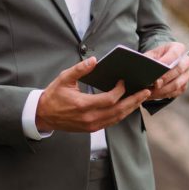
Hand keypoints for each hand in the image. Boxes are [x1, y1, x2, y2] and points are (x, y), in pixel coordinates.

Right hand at [35, 57, 150, 131]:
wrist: (43, 115)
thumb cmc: (54, 96)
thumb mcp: (64, 79)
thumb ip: (79, 69)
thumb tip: (94, 60)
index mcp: (84, 105)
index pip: (109, 99)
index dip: (120, 90)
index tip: (123, 81)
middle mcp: (90, 118)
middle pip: (118, 111)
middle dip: (134, 100)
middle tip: (145, 91)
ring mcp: (92, 125)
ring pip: (117, 118)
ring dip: (130, 108)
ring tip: (141, 98)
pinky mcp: (92, 129)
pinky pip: (111, 122)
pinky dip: (121, 114)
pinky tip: (128, 106)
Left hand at [144, 41, 188, 100]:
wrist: (161, 65)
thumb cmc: (156, 58)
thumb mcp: (151, 55)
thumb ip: (149, 59)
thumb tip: (146, 67)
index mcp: (178, 48)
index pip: (175, 53)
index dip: (167, 60)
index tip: (157, 66)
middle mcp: (186, 61)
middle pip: (179, 69)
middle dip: (165, 78)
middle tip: (155, 83)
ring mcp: (186, 74)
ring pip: (177, 84)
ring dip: (163, 89)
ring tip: (151, 92)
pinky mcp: (184, 86)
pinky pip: (175, 92)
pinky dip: (164, 95)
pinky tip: (154, 95)